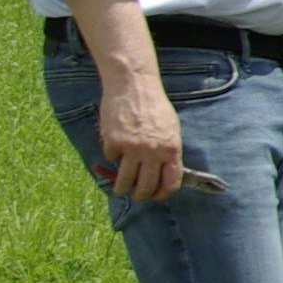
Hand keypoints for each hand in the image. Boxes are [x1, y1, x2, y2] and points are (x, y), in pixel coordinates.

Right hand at [95, 71, 185, 202]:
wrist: (134, 85)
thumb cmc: (155, 106)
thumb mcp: (171, 129)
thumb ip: (168, 151)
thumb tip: (164, 173)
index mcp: (171, 149)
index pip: (170, 182)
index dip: (163, 194)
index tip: (156, 196)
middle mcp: (152, 152)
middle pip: (146, 186)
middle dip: (140, 196)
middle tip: (136, 196)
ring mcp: (131, 148)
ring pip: (125, 180)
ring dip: (121, 189)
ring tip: (120, 190)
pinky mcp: (113, 142)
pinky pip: (111, 159)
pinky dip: (112, 158)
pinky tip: (114, 151)